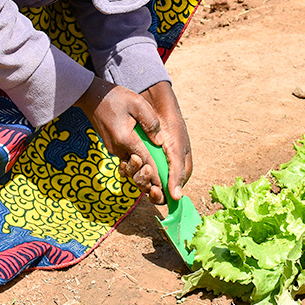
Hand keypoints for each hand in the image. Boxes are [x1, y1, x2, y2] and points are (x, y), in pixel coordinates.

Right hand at [75, 77, 165, 204]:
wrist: (91, 96)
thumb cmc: (115, 97)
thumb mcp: (137, 103)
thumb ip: (150, 122)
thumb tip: (160, 141)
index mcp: (125, 138)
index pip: (144, 161)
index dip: (155, 175)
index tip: (164, 187)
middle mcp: (117, 147)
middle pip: (135, 169)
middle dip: (147, 180)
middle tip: (158, 188)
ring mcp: (113, 148)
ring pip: (129, 166)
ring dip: (139, 173)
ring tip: (153, 180)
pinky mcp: (111, 146)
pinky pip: (125, 159)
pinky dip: (134, 165)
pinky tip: (143, 166)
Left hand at [140, 81, 191, 200]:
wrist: (156, 105)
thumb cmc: (171, 128)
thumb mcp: (176, 150)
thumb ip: (176, 173)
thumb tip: (176, 198)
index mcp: (178, 169)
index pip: (171, 192)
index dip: (161, 195)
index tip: (153, 192)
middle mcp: (165, 168)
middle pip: (155, 188)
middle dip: (148, 187)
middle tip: (143, 184)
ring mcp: (152, 162)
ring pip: (143, 179)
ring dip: (137, 176)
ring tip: (135, 167)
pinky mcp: (140, 156)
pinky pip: (133, 169)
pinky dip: (128, 168)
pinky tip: (126, 163)